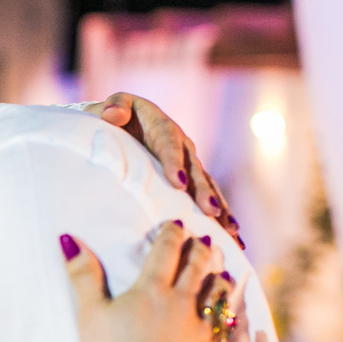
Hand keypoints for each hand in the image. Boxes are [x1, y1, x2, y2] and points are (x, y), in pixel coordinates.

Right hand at [62, 222, 232, 341]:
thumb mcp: (89, 315)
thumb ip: (83, 276)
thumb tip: (68, 240)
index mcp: (151, 291)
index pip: (166, 251)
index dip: (171, 233)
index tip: (175, 224)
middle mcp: (180, 304)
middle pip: (197, 267)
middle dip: (199, 249)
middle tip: (202, 240)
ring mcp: (197, 329)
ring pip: (216, 294)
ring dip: (218, 278)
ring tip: (219, 271)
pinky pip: (221, 327)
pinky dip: (224, 315)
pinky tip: (223, 316)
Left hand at [83, 93, 244, 248]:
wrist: (119, 122)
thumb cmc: (112, 116)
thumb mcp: (112, 107)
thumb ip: (115, 107)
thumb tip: (113, 115)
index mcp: (161, 126)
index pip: (168, 143)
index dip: (174, 162)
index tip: (178, 183)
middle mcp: (181, 145)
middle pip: (194, 169)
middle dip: (203, 191)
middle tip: (210, 211)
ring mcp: (188, 162)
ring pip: (206, 185)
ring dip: (218, 207)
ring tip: (229, 229)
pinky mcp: (190, 178)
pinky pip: (206, 196)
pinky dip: (219, 215)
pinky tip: (231, 235)